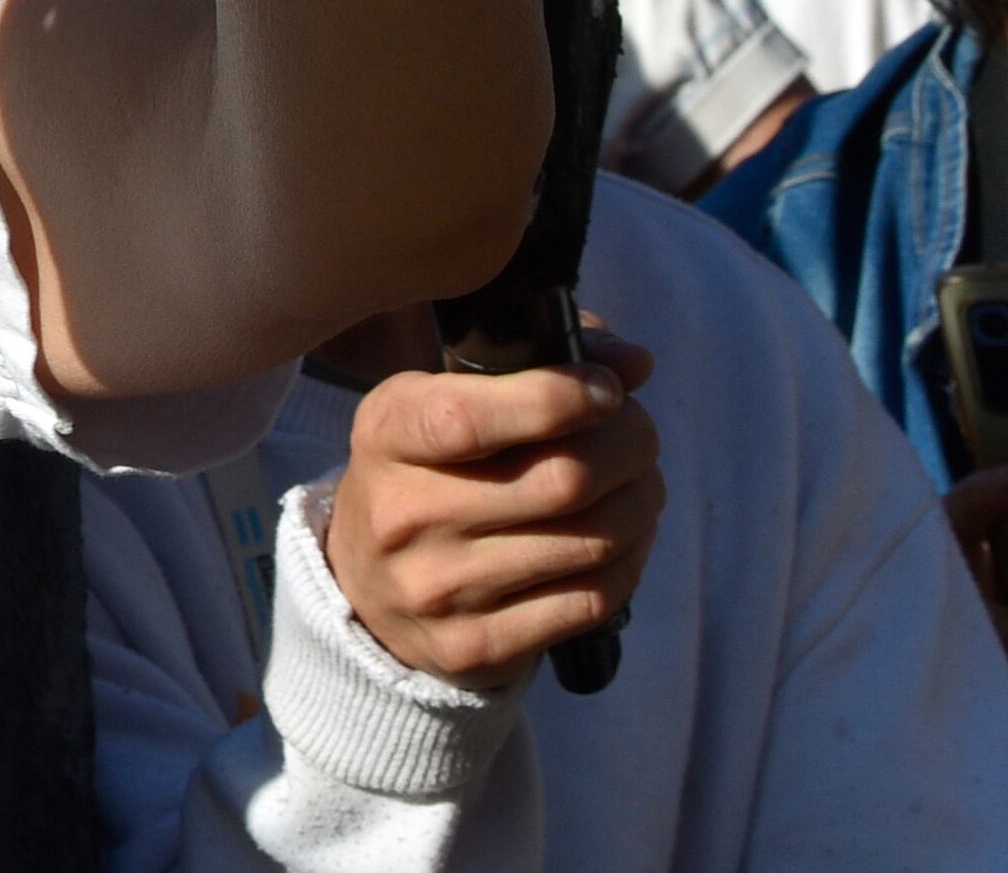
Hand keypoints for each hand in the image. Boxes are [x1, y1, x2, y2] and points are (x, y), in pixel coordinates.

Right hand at [324, 327, 663, 688]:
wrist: (367, 586)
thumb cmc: (428, 471)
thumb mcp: (443, 400)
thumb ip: (534, 365)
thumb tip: (636, 362)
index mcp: (388, 435)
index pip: (470, 416)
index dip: (557, 397)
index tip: (608, 388)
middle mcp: (404, 514)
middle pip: (561, 481)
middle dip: (629, 447)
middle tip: (640, 435)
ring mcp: (439, 589)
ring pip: (590, 542)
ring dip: (640, 505)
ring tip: (640, 485)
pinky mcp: (477, 646)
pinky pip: (589, 600)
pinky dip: (629, 562)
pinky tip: (625, 541)